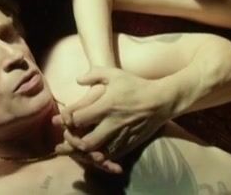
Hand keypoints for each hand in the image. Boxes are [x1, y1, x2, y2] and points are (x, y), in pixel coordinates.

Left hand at [52, 67, 174, 167]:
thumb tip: (78, 80)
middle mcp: (112, 124)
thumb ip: (94, 74)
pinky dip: (102, 154)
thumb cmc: (136, 85)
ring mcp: (122, 136)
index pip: (78, 119)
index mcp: (106, 106)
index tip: (70, 117)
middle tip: (74, 134)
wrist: (161, 101)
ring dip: (88, 150)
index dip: (70, 120)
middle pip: (86, 142)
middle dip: (76, 141)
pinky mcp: (129, 144)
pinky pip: (112, 156)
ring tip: (84, 141)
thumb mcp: (115, 74)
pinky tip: (98, 146)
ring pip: (98, 153)